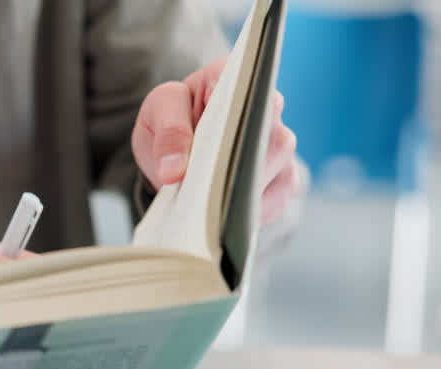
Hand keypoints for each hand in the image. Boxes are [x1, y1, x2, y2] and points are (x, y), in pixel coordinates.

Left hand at [132, 55, 299, 225]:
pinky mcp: (283, 176)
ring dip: (244, 190)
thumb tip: (176, 170)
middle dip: (238, 164)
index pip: (247, 87)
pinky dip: (252, 212)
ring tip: (212, 208)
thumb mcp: (157, 112)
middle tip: (207, 188)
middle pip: (269, 135)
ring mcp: (279, 141)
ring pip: (278, 166)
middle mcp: (267, 104)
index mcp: (234, 75)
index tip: (218, 141)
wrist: (175, 152)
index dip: (237, 114)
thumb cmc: (170, 120)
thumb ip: (167, 131)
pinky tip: (228, 220)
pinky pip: (278, 196)